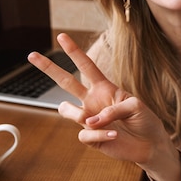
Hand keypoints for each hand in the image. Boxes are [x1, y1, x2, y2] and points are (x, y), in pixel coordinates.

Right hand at [28, 33, 180, 180]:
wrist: (150, 144)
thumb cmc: (144, 120)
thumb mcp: (136, 106)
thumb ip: (115, 108)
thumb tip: (91, 120)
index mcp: (104, 88)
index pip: (86, 66)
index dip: (74, 52)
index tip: (62, 36)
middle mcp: (93, 101)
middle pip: (65, 81)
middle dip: (49, 68)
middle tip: (31, 54)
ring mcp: (89, 119)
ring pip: (66, 110)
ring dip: (78, 114)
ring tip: (93, 121)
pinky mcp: (90, 138)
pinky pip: (84, 134)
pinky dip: (100, 134)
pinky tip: (114, 135)